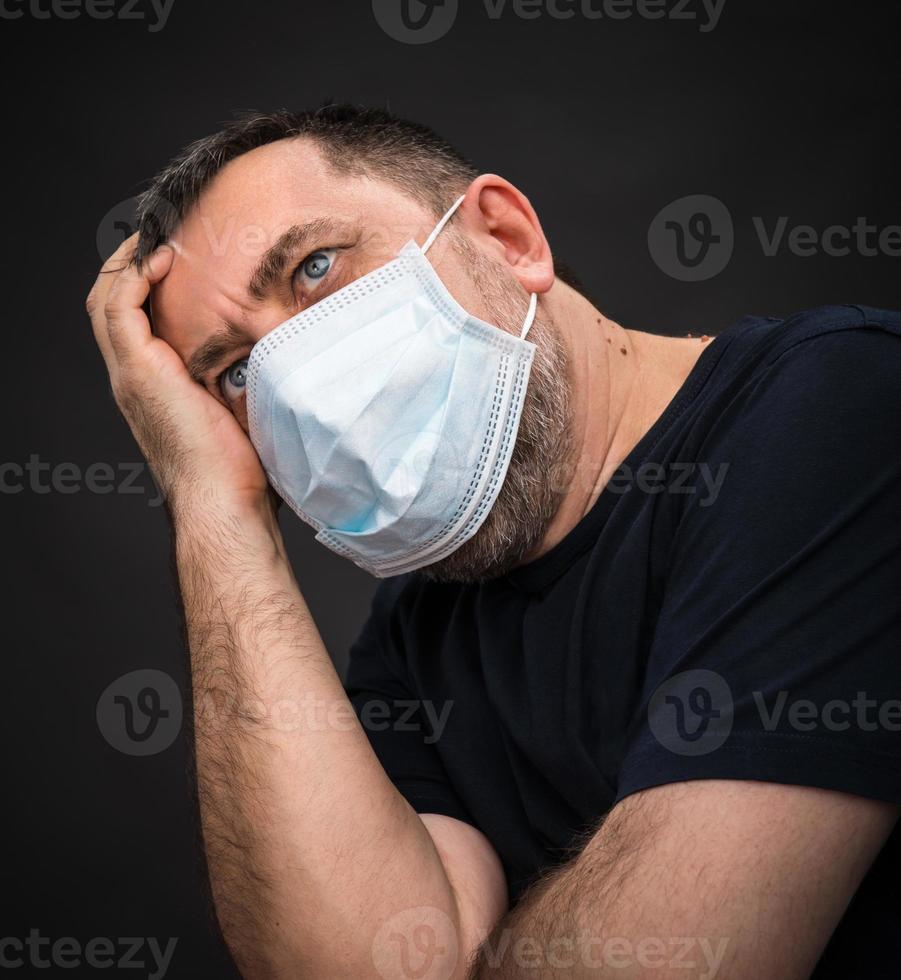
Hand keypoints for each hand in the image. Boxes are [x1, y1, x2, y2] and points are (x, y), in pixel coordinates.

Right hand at [87, 233, 270, 521]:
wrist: (224, 501)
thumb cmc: (241, 467)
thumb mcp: (241, 409)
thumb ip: (246, 379)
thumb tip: (288, 356)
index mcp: (152, 383)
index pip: (131, 318)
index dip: (145, 281)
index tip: (178, 254)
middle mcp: (132, 375)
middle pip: (109, 300)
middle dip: (130, 261)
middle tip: (165, 233)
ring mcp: (131, 373)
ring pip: (106, 298)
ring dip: (128, 260)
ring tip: (161, 235)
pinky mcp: (139, 372)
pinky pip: (120, 308)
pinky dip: (134, 277)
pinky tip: (163, 259)